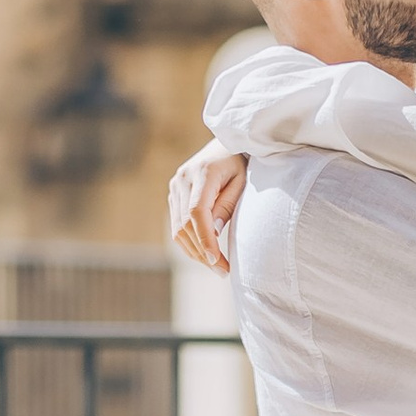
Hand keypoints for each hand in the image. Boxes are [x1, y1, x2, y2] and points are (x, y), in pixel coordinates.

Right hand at [168, 145, 248, 271]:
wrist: (224, 144)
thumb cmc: (239, 163)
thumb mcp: (242, 181)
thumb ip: (228, 205)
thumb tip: (213, 233)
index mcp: (202, 174)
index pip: (197, 212)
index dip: (205, 238)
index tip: (216, 260)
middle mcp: (182, 180)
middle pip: (185, 224)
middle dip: (202, 252)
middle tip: (222, 271)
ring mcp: (174, 187)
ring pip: (178, 228)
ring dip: (195, 251)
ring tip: (215, 267)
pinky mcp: (173, 195)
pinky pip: (177, 225)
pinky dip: (189, 243)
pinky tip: (204, 254)